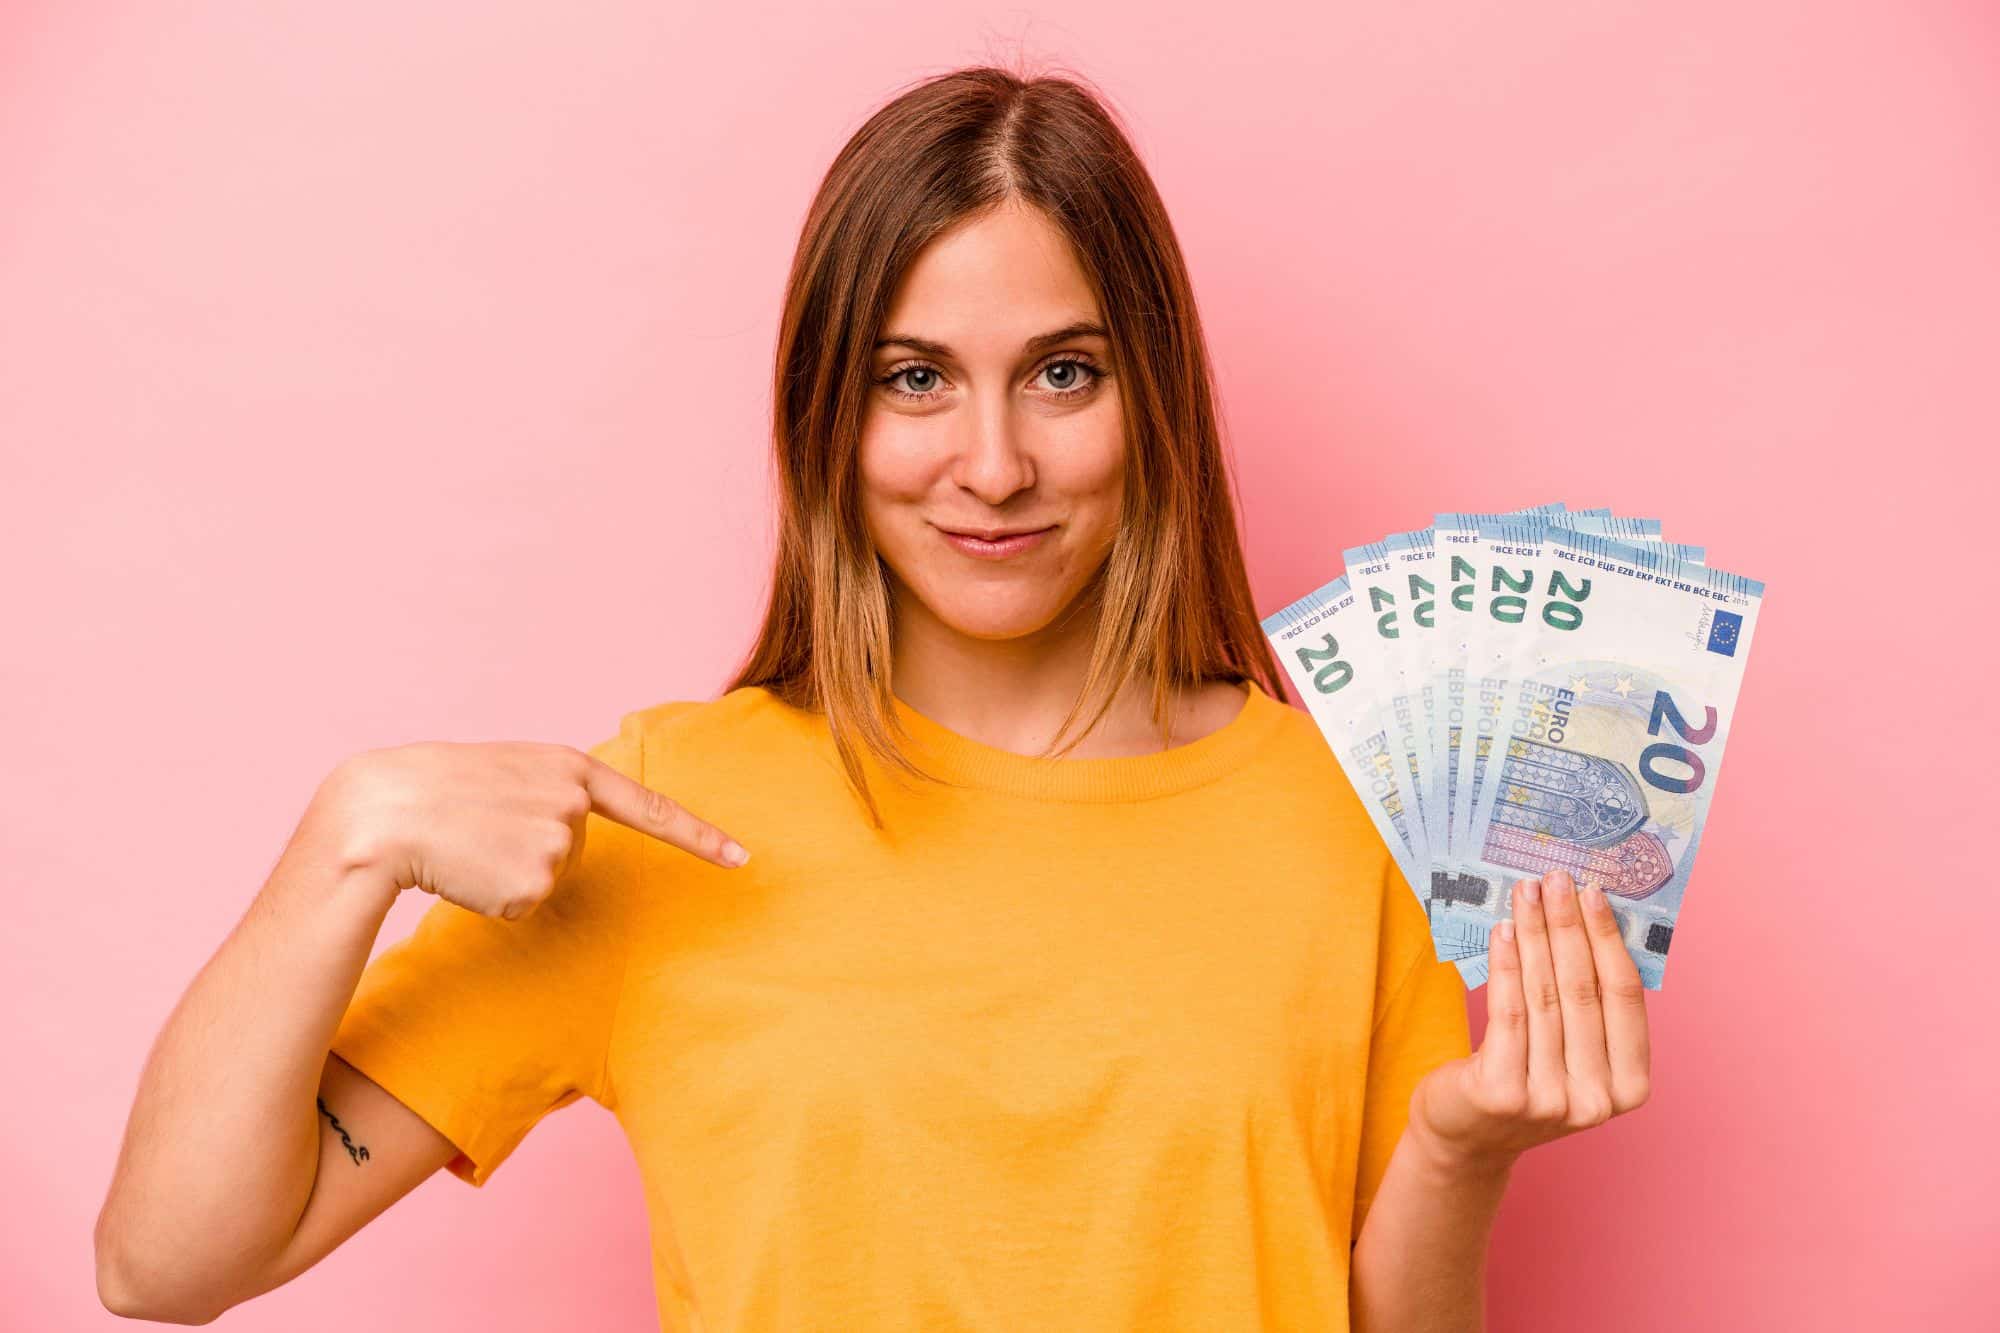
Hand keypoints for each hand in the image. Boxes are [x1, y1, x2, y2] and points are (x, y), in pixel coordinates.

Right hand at [311, 739, 752, 918]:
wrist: (380, 811)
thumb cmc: (435, 791)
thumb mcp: (507, 773)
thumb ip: (552, 793)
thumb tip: (565, 835)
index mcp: (570, 767)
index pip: (649, 808)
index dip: (700, 837)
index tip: (743, 859)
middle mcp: (575, 803)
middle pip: (574, 850)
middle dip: (530, 850)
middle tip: (480, 828)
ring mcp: (557, 844)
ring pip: (547, 879)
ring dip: (509, 873)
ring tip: (468, 844)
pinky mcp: (533, 884)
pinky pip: (524, 904)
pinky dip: (494, 897)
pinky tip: (465, 870)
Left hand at [1408, 868, 1651, 1173]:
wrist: (1467, 1136)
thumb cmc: (1526, 1079)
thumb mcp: (1571, 1053)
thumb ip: (1587, 1006)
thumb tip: (1586, 916)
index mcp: (1629, 1088)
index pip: (1624, 998)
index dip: (1609, 940)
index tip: (1594, 892)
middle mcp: (1596, 1101)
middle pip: (1583, 990)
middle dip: (1568, 925)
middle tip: (1555, 877)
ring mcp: (1549, 1101)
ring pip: (1544, 996)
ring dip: (1535, 934)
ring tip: (1525, 893)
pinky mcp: (1503, 1094)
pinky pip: (1508, 1012)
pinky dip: (1507, 965)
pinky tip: (1504, 930)